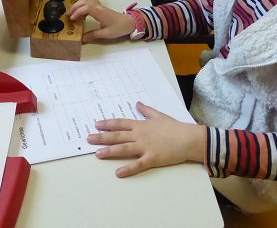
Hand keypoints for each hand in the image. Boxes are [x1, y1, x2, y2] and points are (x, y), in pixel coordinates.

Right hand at [68, 0, 134, 42]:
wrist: (129, 22)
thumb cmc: (118, 28)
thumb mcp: (106, 34)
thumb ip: (93, 35)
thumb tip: (81, 39)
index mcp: (100, 12)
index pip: (85, 8)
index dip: (77, 12)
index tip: (72, 19)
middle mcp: (99, 6)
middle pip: (84, 1)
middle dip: (74, 7)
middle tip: (68, 15)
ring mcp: (100, 5)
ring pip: (86, 0)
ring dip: (78, 4)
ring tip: (72, 12)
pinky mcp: (101, 6)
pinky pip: (90, 1)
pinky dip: (83, 4)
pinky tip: (82, 12)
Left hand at [87, 102, 205, 177]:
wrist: (188, 138)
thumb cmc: (175, 127)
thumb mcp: (159, 115)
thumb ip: (146, 110)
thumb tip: (137, 103)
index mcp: (141, 125)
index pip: (121, 123)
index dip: (108, 124)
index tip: (96, 124)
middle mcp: (140, 135)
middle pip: (117, 136)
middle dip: (102, 137)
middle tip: (89, 139)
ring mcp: (145, 147)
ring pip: (123, 149)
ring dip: (109, 151)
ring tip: (97, 154)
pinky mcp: (152, 158)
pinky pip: (138, 165)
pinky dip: (128, 169)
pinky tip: (118, 173)